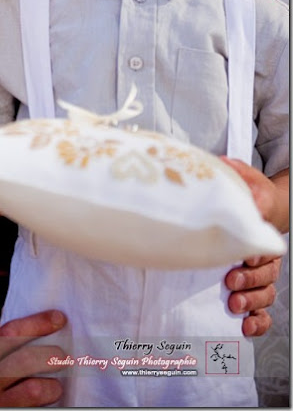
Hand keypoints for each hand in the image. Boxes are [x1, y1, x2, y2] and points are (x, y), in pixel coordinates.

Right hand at [0, 310, 67, 406]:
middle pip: (25, 360)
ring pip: (33, 391)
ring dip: (52, 388)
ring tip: (56, 387)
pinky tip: (48, 405)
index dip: (36, 323)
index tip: (58, 318)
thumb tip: (14, 313)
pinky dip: (44, 407)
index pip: (10, 333)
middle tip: (64, 357)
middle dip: (50, 356)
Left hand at [221, 157, 288, 336]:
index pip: (263, 238)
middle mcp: (267, 250)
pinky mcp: (259, 284)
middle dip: (250, 277)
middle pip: (266, 269)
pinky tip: (247, 327)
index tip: (245, 256)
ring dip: (252, 298)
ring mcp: (264, 270)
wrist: (269, 207)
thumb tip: (220, 161)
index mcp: (262, 224)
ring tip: (235, 303)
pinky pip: (265, 308)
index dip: (256, 249)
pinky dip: (259, 319)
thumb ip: (235, 172)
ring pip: (267, 289)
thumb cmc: (253, 195)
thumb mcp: (246, 178)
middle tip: (232, 279)